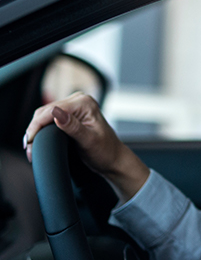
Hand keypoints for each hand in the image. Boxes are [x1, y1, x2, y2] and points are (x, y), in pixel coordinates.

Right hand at [24, 92, 149, 200]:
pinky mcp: (70, 114)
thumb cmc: (106, 152)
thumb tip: (58, 115)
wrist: (113, 159)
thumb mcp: (89, 141)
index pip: (52, 110)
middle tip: (28, 147)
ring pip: (45, 114)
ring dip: (36, 129)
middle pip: (45, 111)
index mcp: (85, 103)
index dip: (37, 125)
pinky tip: (37, 139)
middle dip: (34, 129)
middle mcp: (79, 100)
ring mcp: (74, 106)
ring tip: (30, 146)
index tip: (29, 140)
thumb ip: (73, 128)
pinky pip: (49, 118)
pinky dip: (42, 129)